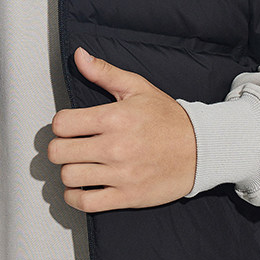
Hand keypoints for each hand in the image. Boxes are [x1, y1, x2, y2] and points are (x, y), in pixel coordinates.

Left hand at [48, 47, 197, 212]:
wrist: (200, 149)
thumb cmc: (168, 118)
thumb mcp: (137, 88)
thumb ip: (104, 72)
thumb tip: (79, 56)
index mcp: (114, 118)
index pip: (62, 123)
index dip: (60, 124)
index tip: (67, 126)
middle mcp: (115, 147)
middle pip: (59, 152)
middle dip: (58, 148)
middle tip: (67, 146)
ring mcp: (121, 174)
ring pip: (69, 177)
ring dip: (67, 171)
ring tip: (76, 164)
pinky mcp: (127, 196)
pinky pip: (87, 203)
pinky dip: (75, 198)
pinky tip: (80, 188)